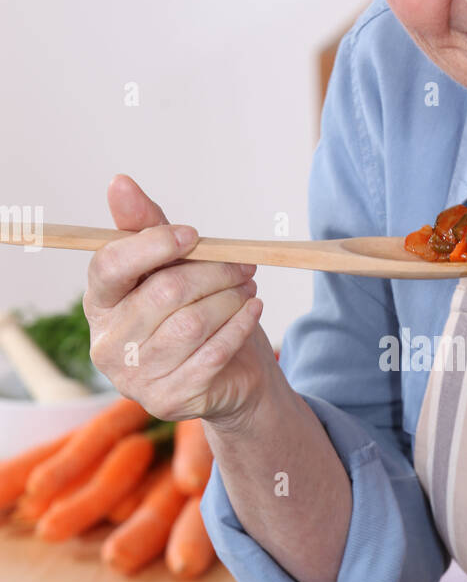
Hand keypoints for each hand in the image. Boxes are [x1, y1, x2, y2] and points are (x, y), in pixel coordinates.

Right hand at [84, 174, 271, 424]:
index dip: (154, 245)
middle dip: (212, 272)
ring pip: (192, 323)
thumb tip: (119, 182)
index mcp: (99, 303)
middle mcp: (107, 344)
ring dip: (230, 298)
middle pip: (164, 292)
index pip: (110, 265)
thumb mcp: (171, 265)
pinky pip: (212, 353)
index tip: (195, 235)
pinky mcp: (168, 399)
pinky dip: (239, 326)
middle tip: (242, 264)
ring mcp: (134, 378)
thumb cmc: (193, 310)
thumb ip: (146, 227)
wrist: (227, 375)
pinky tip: (253, 310)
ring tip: (248, 287)